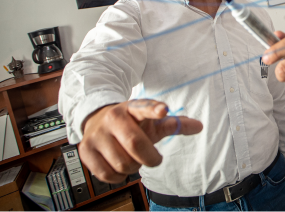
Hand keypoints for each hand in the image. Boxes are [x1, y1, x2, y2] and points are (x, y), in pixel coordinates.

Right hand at [79, 99, 202, 182]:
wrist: (98, 120)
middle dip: (150, 158)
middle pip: (135, 144)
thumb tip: (199, 126)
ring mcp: (97, 134)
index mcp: (132, 108)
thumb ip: (175, 124)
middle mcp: (113, 118)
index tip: (163, 109)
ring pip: (122, 163)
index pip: (144, 107)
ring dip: (133, 167)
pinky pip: (107, 174)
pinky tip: (119, 166)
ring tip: (132, 158)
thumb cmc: (131, 123)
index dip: (154, 109)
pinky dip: (118, 176)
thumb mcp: (153, 121)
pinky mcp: (86, 151)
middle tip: (154, 158)